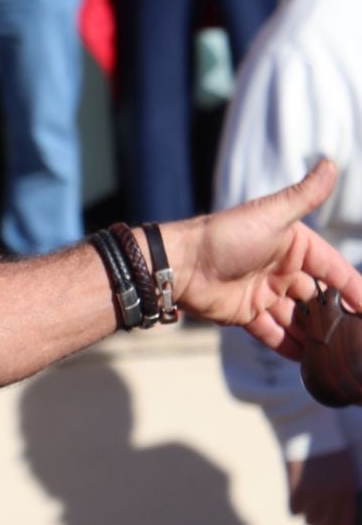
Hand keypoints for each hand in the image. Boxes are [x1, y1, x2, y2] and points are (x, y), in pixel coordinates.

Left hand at [173, 161, 361, 356]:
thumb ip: (304, 195)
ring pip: (298, 318)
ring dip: (315, 334)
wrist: (180, 265)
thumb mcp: (271, 215)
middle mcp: (281, 269)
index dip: (354, 287)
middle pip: (317, 297)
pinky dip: (288, 345)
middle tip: (353, 337)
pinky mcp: (245, 313)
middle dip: (335, 315)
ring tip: (336, 353)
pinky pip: (273, 333)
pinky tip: (307, 360)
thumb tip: (332, 163)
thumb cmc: (226, 236)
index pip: (333, 268)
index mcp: (293, 245)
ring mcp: (264, 292)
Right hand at [288, 452, 357, 524]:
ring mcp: (313, 492)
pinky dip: (294, 509)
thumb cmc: (330, 447)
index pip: (346, 521)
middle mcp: (331, 494)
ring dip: (308, 519)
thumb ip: (342, 489)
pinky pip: (293, 510)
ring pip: (309, 521)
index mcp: (346, 489)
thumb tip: (337, 505)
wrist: (310, 430)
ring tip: (307, 513)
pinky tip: (295, 503)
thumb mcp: (344, 469)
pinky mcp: (295, 487)